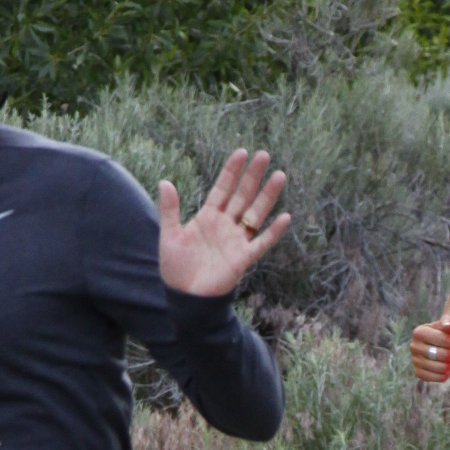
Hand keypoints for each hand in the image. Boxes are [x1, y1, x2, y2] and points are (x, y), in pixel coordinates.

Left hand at [158, 149, 289, 297]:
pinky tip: (285, 218)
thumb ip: (170, 209)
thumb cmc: (176, 267)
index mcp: (208, 217)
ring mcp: (236, 241)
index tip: (242, 153)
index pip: (223, 188)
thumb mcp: (170, 234)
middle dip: (252, 176)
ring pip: (255, 213)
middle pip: (242, 195)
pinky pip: (261, 243)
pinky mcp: (243, 258)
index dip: (232, 171)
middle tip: (264, 155)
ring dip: (267, 196)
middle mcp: (225, 225)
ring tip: (279, 176)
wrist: (185, 297)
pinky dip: (273, 232)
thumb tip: (165, 182)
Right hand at [410, 311, 449, 382]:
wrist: (439, 343)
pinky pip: (434, 378)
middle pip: (441, 355)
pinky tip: (449, 369)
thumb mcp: (448, 324)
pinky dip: (444, 375)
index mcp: (419, 332)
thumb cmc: (446, 332)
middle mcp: (414, 346)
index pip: (444, 340)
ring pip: (439, 368)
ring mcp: (415, 360)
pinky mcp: (418, 372)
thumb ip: (449, 322)